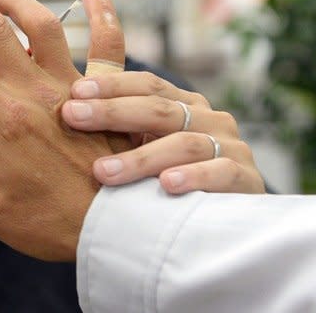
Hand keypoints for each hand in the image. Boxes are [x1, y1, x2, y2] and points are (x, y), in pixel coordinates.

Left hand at [63, 72, 265, 193]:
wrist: (222, 229)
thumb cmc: (168, 183)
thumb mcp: (142, 147)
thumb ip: (116, 119)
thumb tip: (69, 92)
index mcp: (183, 104)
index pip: (147, 85)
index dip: (110, 86)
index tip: (74, 94)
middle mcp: (209, 119)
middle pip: (159, 109)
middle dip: (111, 112)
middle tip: (73, 117)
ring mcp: (231, 146)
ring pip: (184, 142)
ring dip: (140, 157)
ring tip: (102, 171)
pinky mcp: (247, 179)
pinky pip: (220, 172)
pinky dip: (193, 176)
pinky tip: (166, 185)